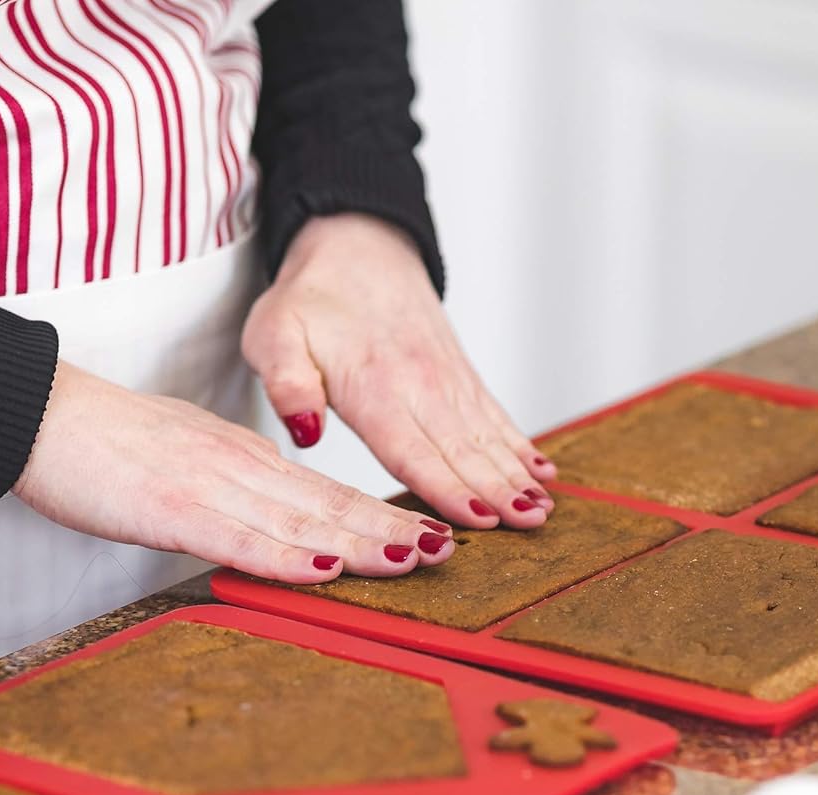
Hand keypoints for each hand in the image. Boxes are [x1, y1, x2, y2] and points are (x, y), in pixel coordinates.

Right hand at [13, 362, 455, 581]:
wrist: (38, 413)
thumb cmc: (106, 443)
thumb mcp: (189, 461)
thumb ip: (236, 490)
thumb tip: (275, 520)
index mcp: (245, 459)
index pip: (325, 492)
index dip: (379, 515)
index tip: (426, 533)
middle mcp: (241, 469)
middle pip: (330, 504)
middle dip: (391, 529)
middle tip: (447, 550)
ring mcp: (210, 487)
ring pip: (300, 519)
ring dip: (360, 542)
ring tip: (413, 559)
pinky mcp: (172, 509)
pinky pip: (240, 538)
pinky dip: (285, 556)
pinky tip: (324, 569)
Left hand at [241, 213, 557, 530]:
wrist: (356, 246)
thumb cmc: (311, 299)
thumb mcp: (274, 335)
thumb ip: (286, 384)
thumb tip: (304, 432)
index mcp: (374, 387)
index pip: (414, 451)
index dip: (447, 489)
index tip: (478, 518)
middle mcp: (420, 387)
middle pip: (463, 452)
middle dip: (498, 491)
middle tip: (529, 524)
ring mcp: (447, 382)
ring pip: (487, 438)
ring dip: (517, 475)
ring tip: (543, 508)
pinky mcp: (461, 378)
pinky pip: (495, 417)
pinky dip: (520, 446)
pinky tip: (542, 472)